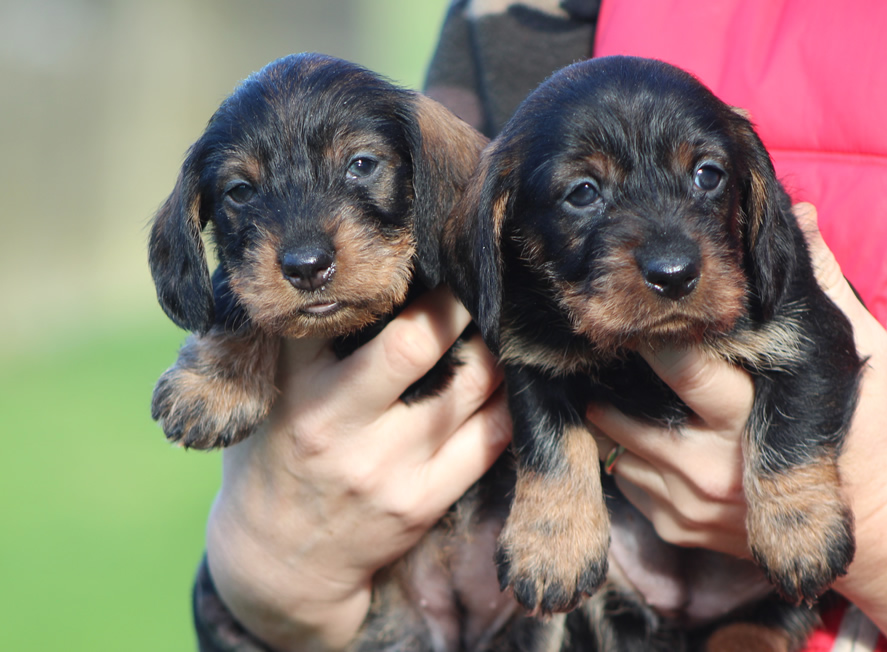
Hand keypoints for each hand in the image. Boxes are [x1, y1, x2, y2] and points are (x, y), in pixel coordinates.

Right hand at [204, 288, 510, 650]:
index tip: (414, 249)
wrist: (277, 563)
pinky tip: (506, 379)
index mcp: (293, 387)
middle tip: (472, 274)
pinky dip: (507, 400)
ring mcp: (386, 467)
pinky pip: (491, 438)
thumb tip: (351, 272)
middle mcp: (338, 425)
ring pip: (468, 385)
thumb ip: (297, 342)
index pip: (341, 311)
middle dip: (454, 301)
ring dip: (491, 346)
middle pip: (416, 342)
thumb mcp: (263, 395)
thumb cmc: (273, 458)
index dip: (383, 276)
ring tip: (496, 325)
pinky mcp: (423, 501)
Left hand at [588, 203, 886, 650]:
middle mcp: (711, 464)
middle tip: (610, 338)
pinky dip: (626, 452)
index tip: (637, 307)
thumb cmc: (875, 435)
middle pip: (626, 411)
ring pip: (616, 445)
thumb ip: (823, 284)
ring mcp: (691, 503)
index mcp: (751, 413)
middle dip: (614, 374)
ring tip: (622, 379)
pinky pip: (625, 482)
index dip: (651, 334)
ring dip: (613, 411)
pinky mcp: (680, 528)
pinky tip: (646, 427)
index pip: (681, 367)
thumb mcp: (859, 351)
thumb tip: (802, 214)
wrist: (886, 531)